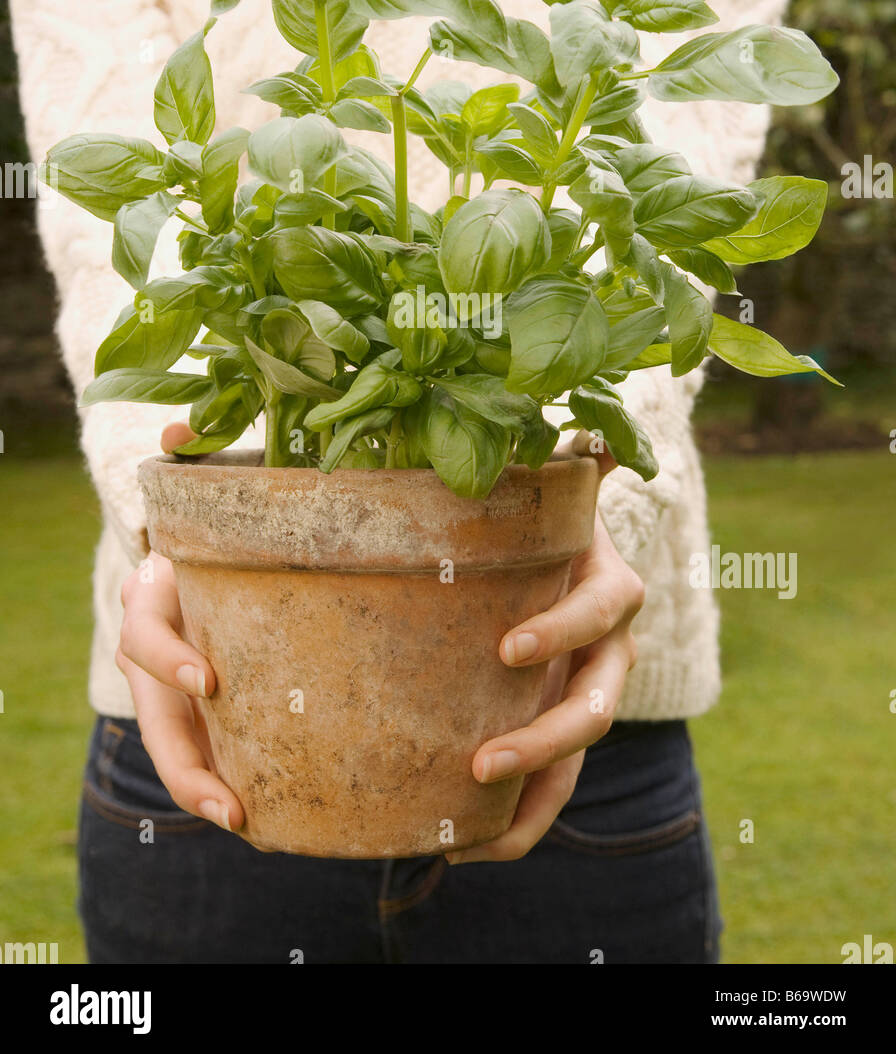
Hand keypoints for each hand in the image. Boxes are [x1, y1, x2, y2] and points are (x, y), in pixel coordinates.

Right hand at [115, 423, 243, 833]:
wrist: (203, 556)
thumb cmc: (212, 523)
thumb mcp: (203, 488)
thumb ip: (192, 454)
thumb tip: (177, 430)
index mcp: (152, 603)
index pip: (146, 637)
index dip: (170, 659)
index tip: (212, 679)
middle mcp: (157, 654)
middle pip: (157, 719)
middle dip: (187, 765)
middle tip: (231, 802)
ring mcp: (178, 689)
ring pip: (178, 748)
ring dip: (204, 790)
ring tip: (246, 823)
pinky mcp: (209, 709)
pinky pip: (213, 752)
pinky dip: (228, 784)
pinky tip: (268, 816)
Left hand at [447, 449, 644, 864]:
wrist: (567, 564)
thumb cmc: (548, 522)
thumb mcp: (555, 490)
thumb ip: (568, 460)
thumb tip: (585, 426)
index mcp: (608, 588)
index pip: (599, 613)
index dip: (562, 630)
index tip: (507, 648)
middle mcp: (609, 652)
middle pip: (594, 709)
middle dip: (543, 740)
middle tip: (480, 762)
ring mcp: (584, 696)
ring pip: (573, 763)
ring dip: (529, 800)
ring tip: (466, 829)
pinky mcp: (556, 730)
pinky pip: (549, 789)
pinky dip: (514, 824)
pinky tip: (462, 846)